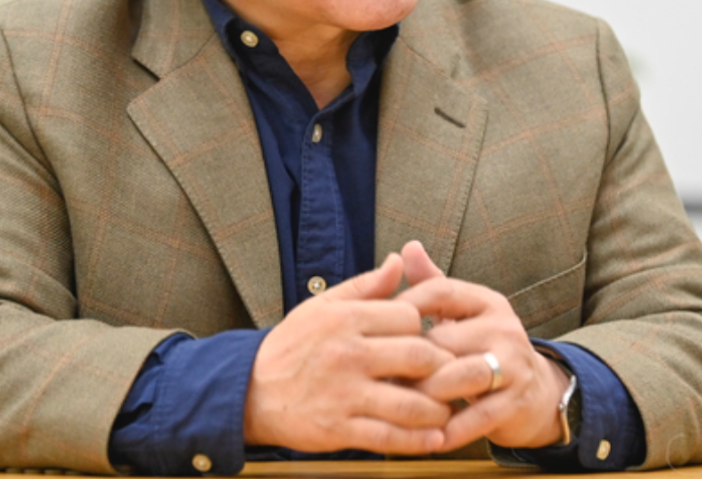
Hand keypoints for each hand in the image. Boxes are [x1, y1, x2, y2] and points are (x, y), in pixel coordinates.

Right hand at [244, 252, 455, 453]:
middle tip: (450, 373)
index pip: (408, 318)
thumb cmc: (293, 344)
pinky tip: (434, 438)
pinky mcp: (339, 429)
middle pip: (419, 357)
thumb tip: (399, 260)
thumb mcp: (324, 305)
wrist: (251, 390)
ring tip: (445, 408)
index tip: (428, 339)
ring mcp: (344, 394)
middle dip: (442, 366)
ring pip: (410, 403)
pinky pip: (389, 437)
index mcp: (346, 319)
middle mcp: (348, 354)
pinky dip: (418, 441)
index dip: (424, 328)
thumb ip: (366, 285)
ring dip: (438, 409)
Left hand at [398, 241, 570, 449]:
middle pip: (445, 339)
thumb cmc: (482, 348)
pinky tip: (429, 436)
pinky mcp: (516, 401)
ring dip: (428, 393)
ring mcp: (513, 364)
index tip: (378, 326)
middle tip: (380, 374)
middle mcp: (503, 327)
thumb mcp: (461, 314)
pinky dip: (451, 429)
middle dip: (410, 360)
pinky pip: (478, 416)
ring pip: (462, 375)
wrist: (534, 393)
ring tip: (403, 402)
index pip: (441, 291)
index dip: (406, 306)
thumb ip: (432, 283)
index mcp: (485, 301)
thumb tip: (406, 247)